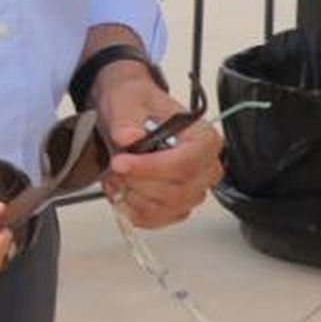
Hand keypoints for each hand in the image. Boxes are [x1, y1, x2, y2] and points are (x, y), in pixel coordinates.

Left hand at [94, 64, 223, 231]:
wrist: (128, 113)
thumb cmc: (137, 104)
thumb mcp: (128, 102)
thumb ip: (127, 120)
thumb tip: (128, 136)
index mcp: (204, 138)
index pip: (186, 163)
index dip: (152, 168)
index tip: (121, 162)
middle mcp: (205, 167)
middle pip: (177, 191)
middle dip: (138, 182)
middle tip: (115, 166)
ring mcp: (193, 190)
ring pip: (165, 209)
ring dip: (133, 196)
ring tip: (116, 176)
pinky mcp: (177, 207)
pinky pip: (156, 220)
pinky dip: (133, 209)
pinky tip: (123, 189)